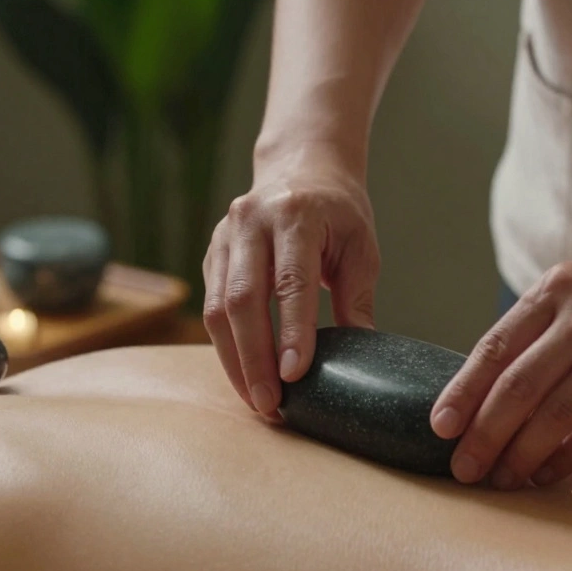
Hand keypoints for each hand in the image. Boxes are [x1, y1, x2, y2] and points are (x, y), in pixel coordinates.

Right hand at [203, 155, 379, 416]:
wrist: (301, 165)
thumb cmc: (338, 211)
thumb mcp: (360, 246)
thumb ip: (356, 299)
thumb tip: (361, 360)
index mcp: (295, 214)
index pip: (290, 281)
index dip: (291, 331)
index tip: (295, 374)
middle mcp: (250, 222)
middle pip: (242, 299)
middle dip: (254, 358)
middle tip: (271, 404)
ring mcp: (224, 237)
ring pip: (217, 308)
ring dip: (234, 361)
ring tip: (256, 401)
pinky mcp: (212, 253)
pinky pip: (210, 306)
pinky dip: (226, 346)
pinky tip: (243, 376)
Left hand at [431, 232, 571, 489]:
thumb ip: (539, 329)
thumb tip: (486, 392)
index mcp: (555, 288)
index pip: (494, 347)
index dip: (462, 392)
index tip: (439, 428)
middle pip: (519, 386)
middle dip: (484, 435)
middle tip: (463, 469)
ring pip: (557, 413)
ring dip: (523, 454)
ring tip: (502, 480)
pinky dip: (569, 456)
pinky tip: (547, 475)